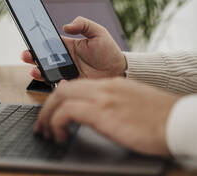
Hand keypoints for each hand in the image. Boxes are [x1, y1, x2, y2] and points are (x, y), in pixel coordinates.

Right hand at [21, 16, 126, 79]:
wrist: (120, 71)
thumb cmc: (109, 51)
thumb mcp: (98, 32)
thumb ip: (83, 24)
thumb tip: (66, 25)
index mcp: (68, 46)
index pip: (48, 43)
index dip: (38, 42)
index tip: (30, 39)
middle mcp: (64, 59)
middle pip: (43, 58)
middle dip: (32, 56)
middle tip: (26, 55)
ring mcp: (66, 72)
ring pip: (47, 72)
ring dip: (38, 71)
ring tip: (35, 70)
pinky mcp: (71, 84)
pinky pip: (59, 85)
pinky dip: (55, 83)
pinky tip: (56, 80)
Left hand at [34, 78, 179, 155]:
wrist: (179, 121)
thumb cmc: (160, 119)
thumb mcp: (131, 105)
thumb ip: (112, 104)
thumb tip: (97, 115)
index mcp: (110, 85)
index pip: (75, 85)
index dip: (59, 99)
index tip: (52, 112)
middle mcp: (104, 87)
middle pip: (63, 89)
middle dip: (47, 106)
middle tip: (41, 123)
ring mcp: (103, 98)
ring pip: (60, 97)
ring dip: (47, 116)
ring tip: (45, 132)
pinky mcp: (103, 112)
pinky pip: (67, 112)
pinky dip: (57, 123)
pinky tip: (60, 136)